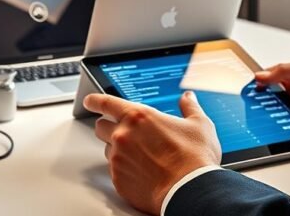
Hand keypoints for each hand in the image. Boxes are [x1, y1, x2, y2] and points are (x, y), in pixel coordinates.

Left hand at [84, 92, 220, 214]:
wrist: (190, 190)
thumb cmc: (194, 159)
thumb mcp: (199, 125)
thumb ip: (189, 107)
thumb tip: (188, 99)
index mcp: (138, 116)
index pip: (105, 102)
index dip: (95, 100)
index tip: (90, 101)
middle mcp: (123, 135)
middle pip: (100, 126)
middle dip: (108, 127)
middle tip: (124, 132)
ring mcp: (118, 159)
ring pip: (108, 150)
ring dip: (118, 149)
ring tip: (140, 156)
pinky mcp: (118, 179)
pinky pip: (114, 171)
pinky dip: (124, 169)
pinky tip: (141, 172)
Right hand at [255, 59, 289, 134]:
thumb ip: (284, 70)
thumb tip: (261, 75)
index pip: (269, 76)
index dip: (258, 81)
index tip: (248, 86)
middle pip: (269, 95)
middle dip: (260, 99)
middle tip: (250, 102)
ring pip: (276, 111)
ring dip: (269, 112)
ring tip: (260, 114)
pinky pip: (286, 124)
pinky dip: (280, 125)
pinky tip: (275, 125)